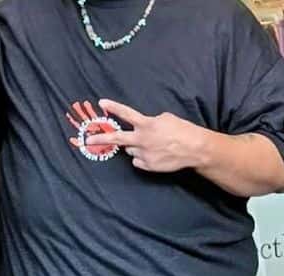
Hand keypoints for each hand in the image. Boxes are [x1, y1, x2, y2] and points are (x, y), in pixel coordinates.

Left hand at [85, 99, 207, 173]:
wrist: (194, 148)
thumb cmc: (182, 130)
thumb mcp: (165, 118)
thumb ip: (149, 122)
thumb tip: (140, 128)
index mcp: (147, 124)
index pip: (126, 114)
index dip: (113, 108)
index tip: (102, 102)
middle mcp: (142, 139)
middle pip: (117, 139)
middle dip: (100, 139)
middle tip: (88, 140)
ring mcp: (144, 154)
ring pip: (130, 150)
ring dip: (135, 147)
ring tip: (151, 145)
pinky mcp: (148, 165)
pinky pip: (137, 161)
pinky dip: (142, 158)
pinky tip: (154, 154)